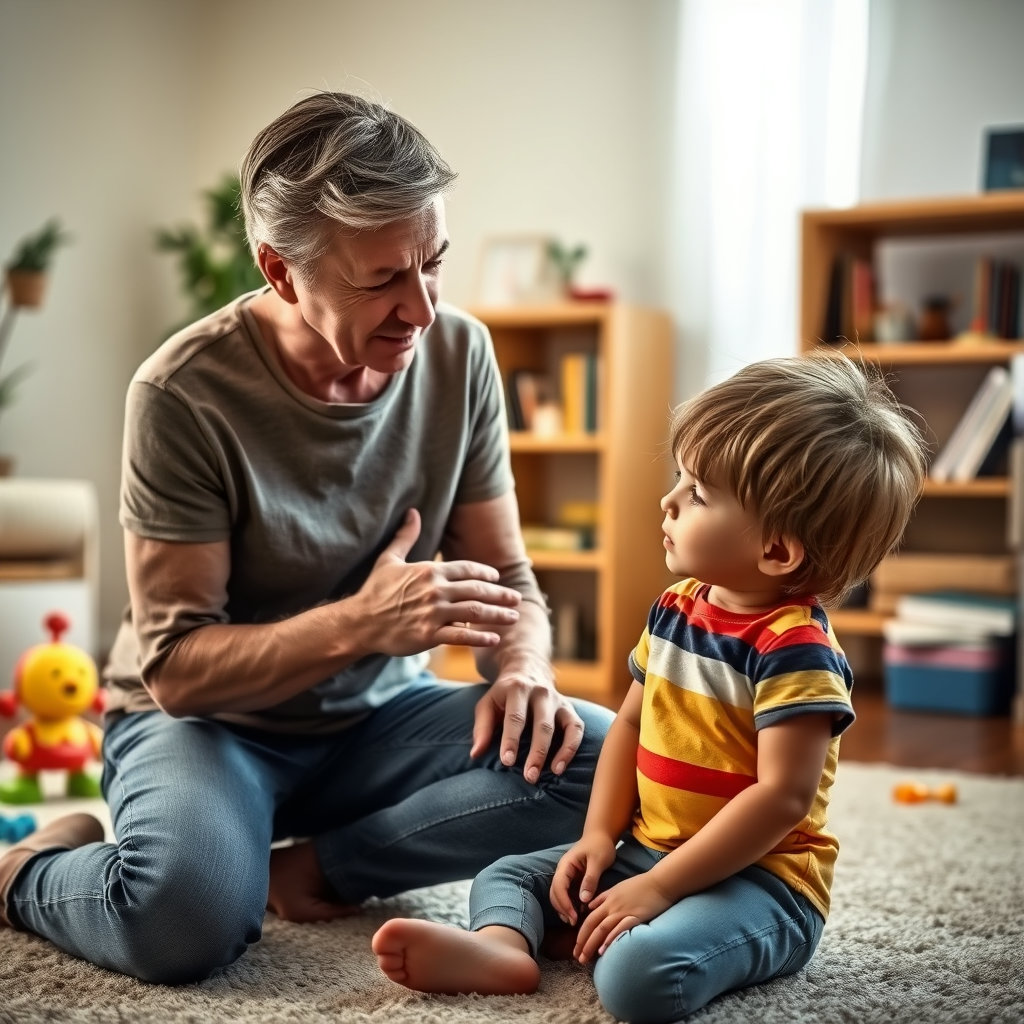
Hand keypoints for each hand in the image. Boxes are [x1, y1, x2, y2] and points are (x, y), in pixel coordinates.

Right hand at [351, 509, 521, 655]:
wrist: (360, 621)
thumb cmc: (374, 591)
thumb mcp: (389, 559)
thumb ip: (405, 536)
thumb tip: (413, 512)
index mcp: (430, 571)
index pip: (467, 569)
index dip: (485, 573)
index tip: (497, 577)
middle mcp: (436, 591)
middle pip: (477, 590)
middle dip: (500, 594)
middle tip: (516, 597)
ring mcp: (433, 613)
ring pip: (474, 613)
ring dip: (497, 615)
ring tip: (513, 617)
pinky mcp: (429, 635)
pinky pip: (460, 636)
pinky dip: (479, 637)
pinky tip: (494, 638)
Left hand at [470, 656, 584, 782]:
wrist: (526, 669)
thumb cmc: (503, 695)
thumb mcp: (487, 704)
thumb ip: (482, 728)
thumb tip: (476, 754)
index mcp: (517, 688)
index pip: (515, 717)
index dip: (511, 740)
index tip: (507, 762)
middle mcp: (541, 692)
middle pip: (542, 725)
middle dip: (537, 752)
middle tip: (530, 777)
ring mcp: (558, 699)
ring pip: (564, 727)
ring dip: (560, 752)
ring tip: (553, 773)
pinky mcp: (569, 708)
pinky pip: (576, 728)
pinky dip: (572, 748)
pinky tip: (561, 767)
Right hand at [548, 834, 617, 923]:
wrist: (601, 835)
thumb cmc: (600, 845)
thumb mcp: (598, 861)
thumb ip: (590, 879)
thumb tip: (583, 900)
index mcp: (566, 865)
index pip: (559, 886)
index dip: (564, 903)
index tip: (573, 916)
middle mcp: (563, 870)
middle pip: (554, 892)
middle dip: (562, 908)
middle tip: (573, 923)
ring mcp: (566, 875)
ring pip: (558, 894)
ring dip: (563, 908)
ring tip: (573, 921)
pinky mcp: (572, 879)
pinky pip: (566, 893)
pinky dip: (569, 904)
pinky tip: (578, 912)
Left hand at [573, 873, 673, 963]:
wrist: (659, 883)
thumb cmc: (640, 885)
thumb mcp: (617, 888)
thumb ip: (602, 898)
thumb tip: (589, 907)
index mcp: (607, 900)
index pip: (589, 919)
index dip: (581, 933)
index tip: (576, 946)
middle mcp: (612, 906)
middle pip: (592, 925)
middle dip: (583, 942)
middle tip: (577, 957)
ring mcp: (623, 911)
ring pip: (602, 929)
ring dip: (592, 944)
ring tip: (585, 957)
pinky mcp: (635, 916)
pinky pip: (620, 929)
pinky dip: (610, 939)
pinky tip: (603, 950)